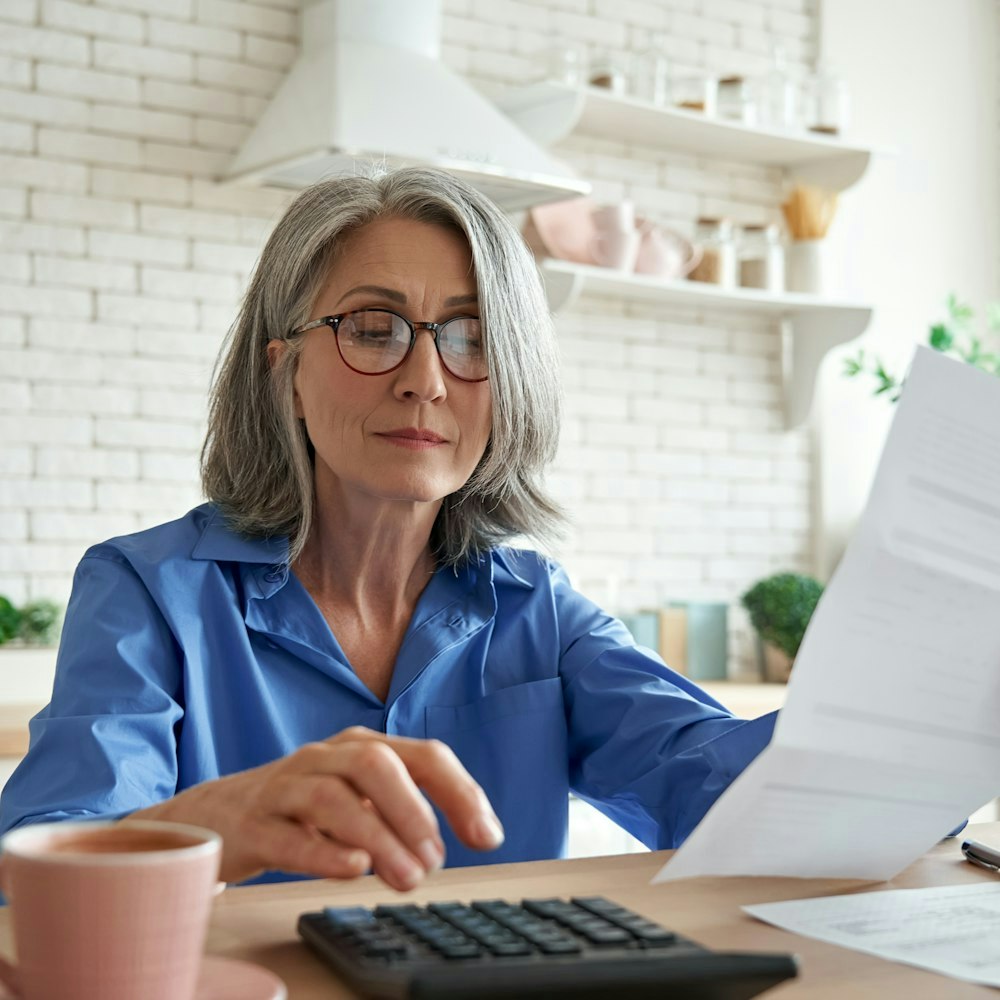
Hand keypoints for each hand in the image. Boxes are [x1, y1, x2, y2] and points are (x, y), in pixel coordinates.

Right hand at [129, 727, 503, 888]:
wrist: (216, 813)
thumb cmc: (303, 807)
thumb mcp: (358, 797)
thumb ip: (402, 813)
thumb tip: (450, 844)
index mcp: (362, 747)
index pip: (423, 755)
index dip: (460, 793)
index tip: (488, 837)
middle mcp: (326, 758)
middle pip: (376, 765)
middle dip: (414, 811)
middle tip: (436, 861)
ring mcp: (286, 787)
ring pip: (334, 799)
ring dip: (378, 838)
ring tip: (406, 877)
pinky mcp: (253, 824)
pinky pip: (288, 834)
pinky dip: (324, 852)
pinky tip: (353, 869)